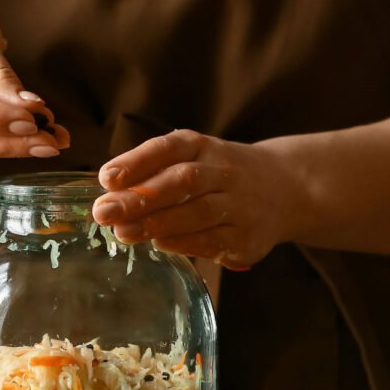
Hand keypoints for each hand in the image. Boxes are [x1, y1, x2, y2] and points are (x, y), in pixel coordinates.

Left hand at [90, 130, 303, 268]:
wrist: (285, 189)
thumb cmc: (217, 175)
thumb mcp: (191, 159)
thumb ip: (152, 173)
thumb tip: (107, 193)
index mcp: (202, 146)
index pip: (169, 148)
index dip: (137, 162)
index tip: (106, 178)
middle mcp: (224, 170)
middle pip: (182, 181)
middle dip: (140, 197)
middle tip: (104, 212)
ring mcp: (239, 203)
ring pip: (198, 211)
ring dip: (157, 223)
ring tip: (123, 232)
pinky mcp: (248, 236)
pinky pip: (213, 240)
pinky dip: (184, 242)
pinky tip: (159, 243)